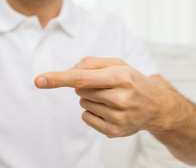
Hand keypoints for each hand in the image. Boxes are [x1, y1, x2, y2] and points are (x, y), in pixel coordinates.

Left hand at [35, 57, 170, 136]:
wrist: (157, 106)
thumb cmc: (132, 80)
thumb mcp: (117, 63)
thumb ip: (90, 63)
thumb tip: (68, 72)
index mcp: (120, 76)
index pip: (81, 77)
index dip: (58, 78)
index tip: (39, 80)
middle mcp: (120, 97)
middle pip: (79, 90)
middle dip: (85, 85)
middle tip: (106, 85)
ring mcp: (117, 117)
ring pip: (82, 103)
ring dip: (90, 98)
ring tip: (111, 97)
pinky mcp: (114, 131)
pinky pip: (86, 117)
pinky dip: (92, 111)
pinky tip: (109, 109)